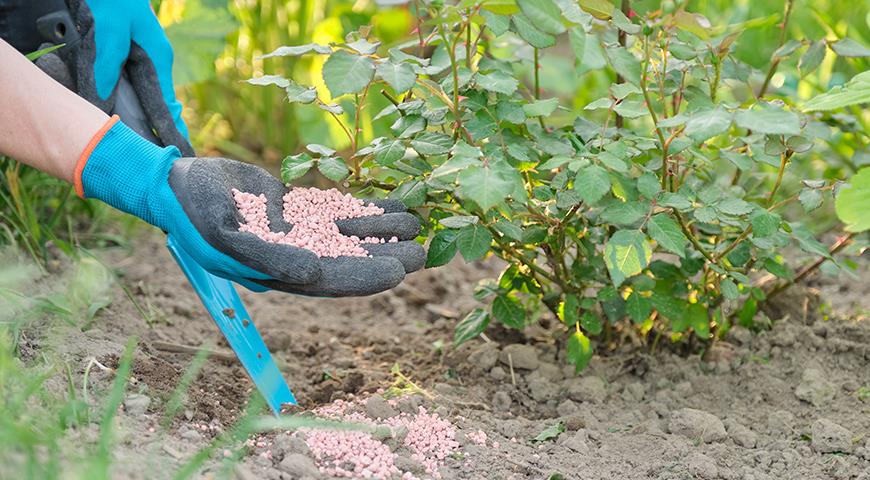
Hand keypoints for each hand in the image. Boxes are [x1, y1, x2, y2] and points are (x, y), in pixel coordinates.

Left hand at [37, 0, 192, 154]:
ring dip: (149, 120)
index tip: (183, 153)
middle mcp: (155, 64)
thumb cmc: (114, 1)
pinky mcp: (133, 57)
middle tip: (172, 160)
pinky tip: (127, 117)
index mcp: (157, 60)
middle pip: (162, 105)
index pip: (167, 105)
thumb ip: (108, 63)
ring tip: (153, 148)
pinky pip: (136, 88)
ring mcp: (145, 61)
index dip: (174, 130)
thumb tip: (104, 98)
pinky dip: (133, 105)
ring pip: (148, 97)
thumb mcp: (111, 30)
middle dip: (166, 131)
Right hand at [81, 118, 423, 296]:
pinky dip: (365, 207)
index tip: (402, 269)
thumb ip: (270, 258)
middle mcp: (296, 255)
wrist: (175, 183)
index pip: (334, 280)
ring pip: (351, 234)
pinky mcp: (299, 208)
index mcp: (281, 271)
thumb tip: (313, 274)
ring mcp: (299, 232)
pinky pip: (339, 211)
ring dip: (383, 229)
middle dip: (387, 254)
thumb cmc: (194, 213)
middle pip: (352, 259)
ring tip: (418, 219)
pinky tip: (392, 202)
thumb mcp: (226, 236)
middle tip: (425, 246)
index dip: (368, 275)